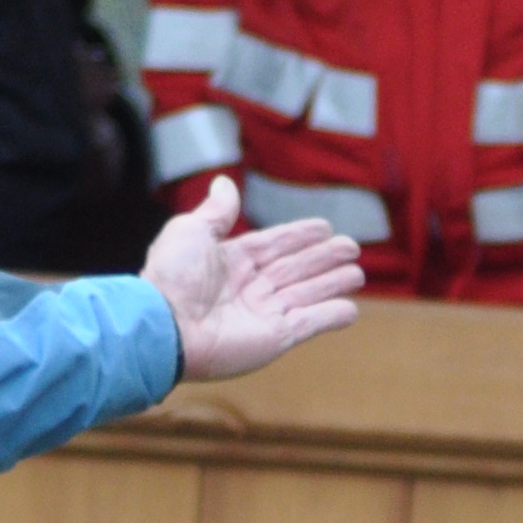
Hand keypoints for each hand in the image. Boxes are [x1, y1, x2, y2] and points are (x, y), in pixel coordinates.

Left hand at [142, 176, 364, 382]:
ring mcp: (265, 314)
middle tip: (352, 247)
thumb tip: (224, 183)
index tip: (324, 227)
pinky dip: (332, 316)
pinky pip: (311, 324)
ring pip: (308, 294)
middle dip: (324, 258)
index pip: (275, 245)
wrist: (164, 325)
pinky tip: (351, 308)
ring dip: (334, 283)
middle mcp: (250, 288)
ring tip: (358, 274)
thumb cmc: (172, 277)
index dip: (299, 235)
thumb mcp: (190, 231)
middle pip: (296, 269)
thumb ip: (216, 211)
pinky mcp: (276, 338)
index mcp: (232, 262)